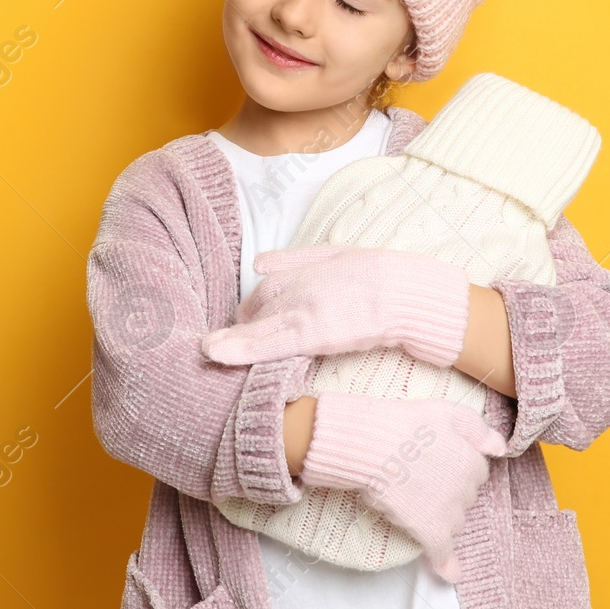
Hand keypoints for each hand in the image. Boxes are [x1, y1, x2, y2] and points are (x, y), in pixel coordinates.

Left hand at [201, 245, 470, 365]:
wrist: (403, 291)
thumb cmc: (376, 273)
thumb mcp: (333, 254)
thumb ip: (293, 258)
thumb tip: (257, 262)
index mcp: (298, 271)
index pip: (263, 292)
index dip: (252, 311)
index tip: (245, 324)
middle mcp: (293, 289)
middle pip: (256, 311)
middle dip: (242, 329)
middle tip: (231, 345)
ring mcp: (300, 312)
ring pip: (254, 329)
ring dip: (227, 341)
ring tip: (206, 352)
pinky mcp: (311, 334)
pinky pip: (269, 344)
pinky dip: (240, 349)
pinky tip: (217, 354)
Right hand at [299, 392, 505, 581]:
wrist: (373, 446)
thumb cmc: (405, 424)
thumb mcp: (448, 412)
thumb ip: (479, 429)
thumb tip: (502, 448)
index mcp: (473, 461)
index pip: (475, 472)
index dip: (456, 467)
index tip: (438, 463)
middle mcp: (467, 490)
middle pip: (465, 497)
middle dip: (448, 491)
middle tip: (421, 477)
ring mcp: (449, 512)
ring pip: (454, 521)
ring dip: (441, 515)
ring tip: (414, 500)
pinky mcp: (429, 531)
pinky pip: (441, 552)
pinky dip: (445, 563)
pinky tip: (450, 573)